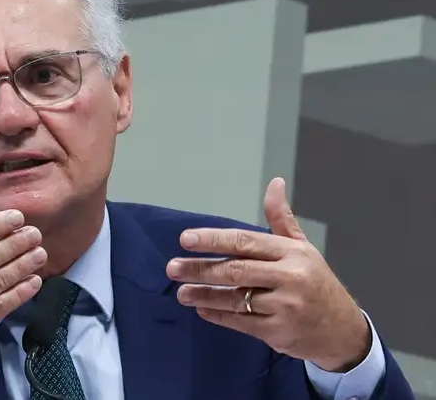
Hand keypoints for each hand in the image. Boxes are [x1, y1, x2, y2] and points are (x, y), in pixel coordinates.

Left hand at [166, 177, 370, 371]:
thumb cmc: (317, 284)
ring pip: (234, 298)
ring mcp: (284, 307)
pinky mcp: (278, 332)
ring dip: (204, 294)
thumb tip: (274, 183)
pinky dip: (218, 315)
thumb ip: (281, 219)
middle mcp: (290, 278)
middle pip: (235, 271)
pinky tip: (202, 309)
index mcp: (292, 253)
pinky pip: (240, 322)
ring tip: (181, 292)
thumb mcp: (303, 248)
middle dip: (200, 269)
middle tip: (172, 267)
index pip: (245, 242)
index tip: (186, 239)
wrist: (343, 331)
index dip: (213, 239)